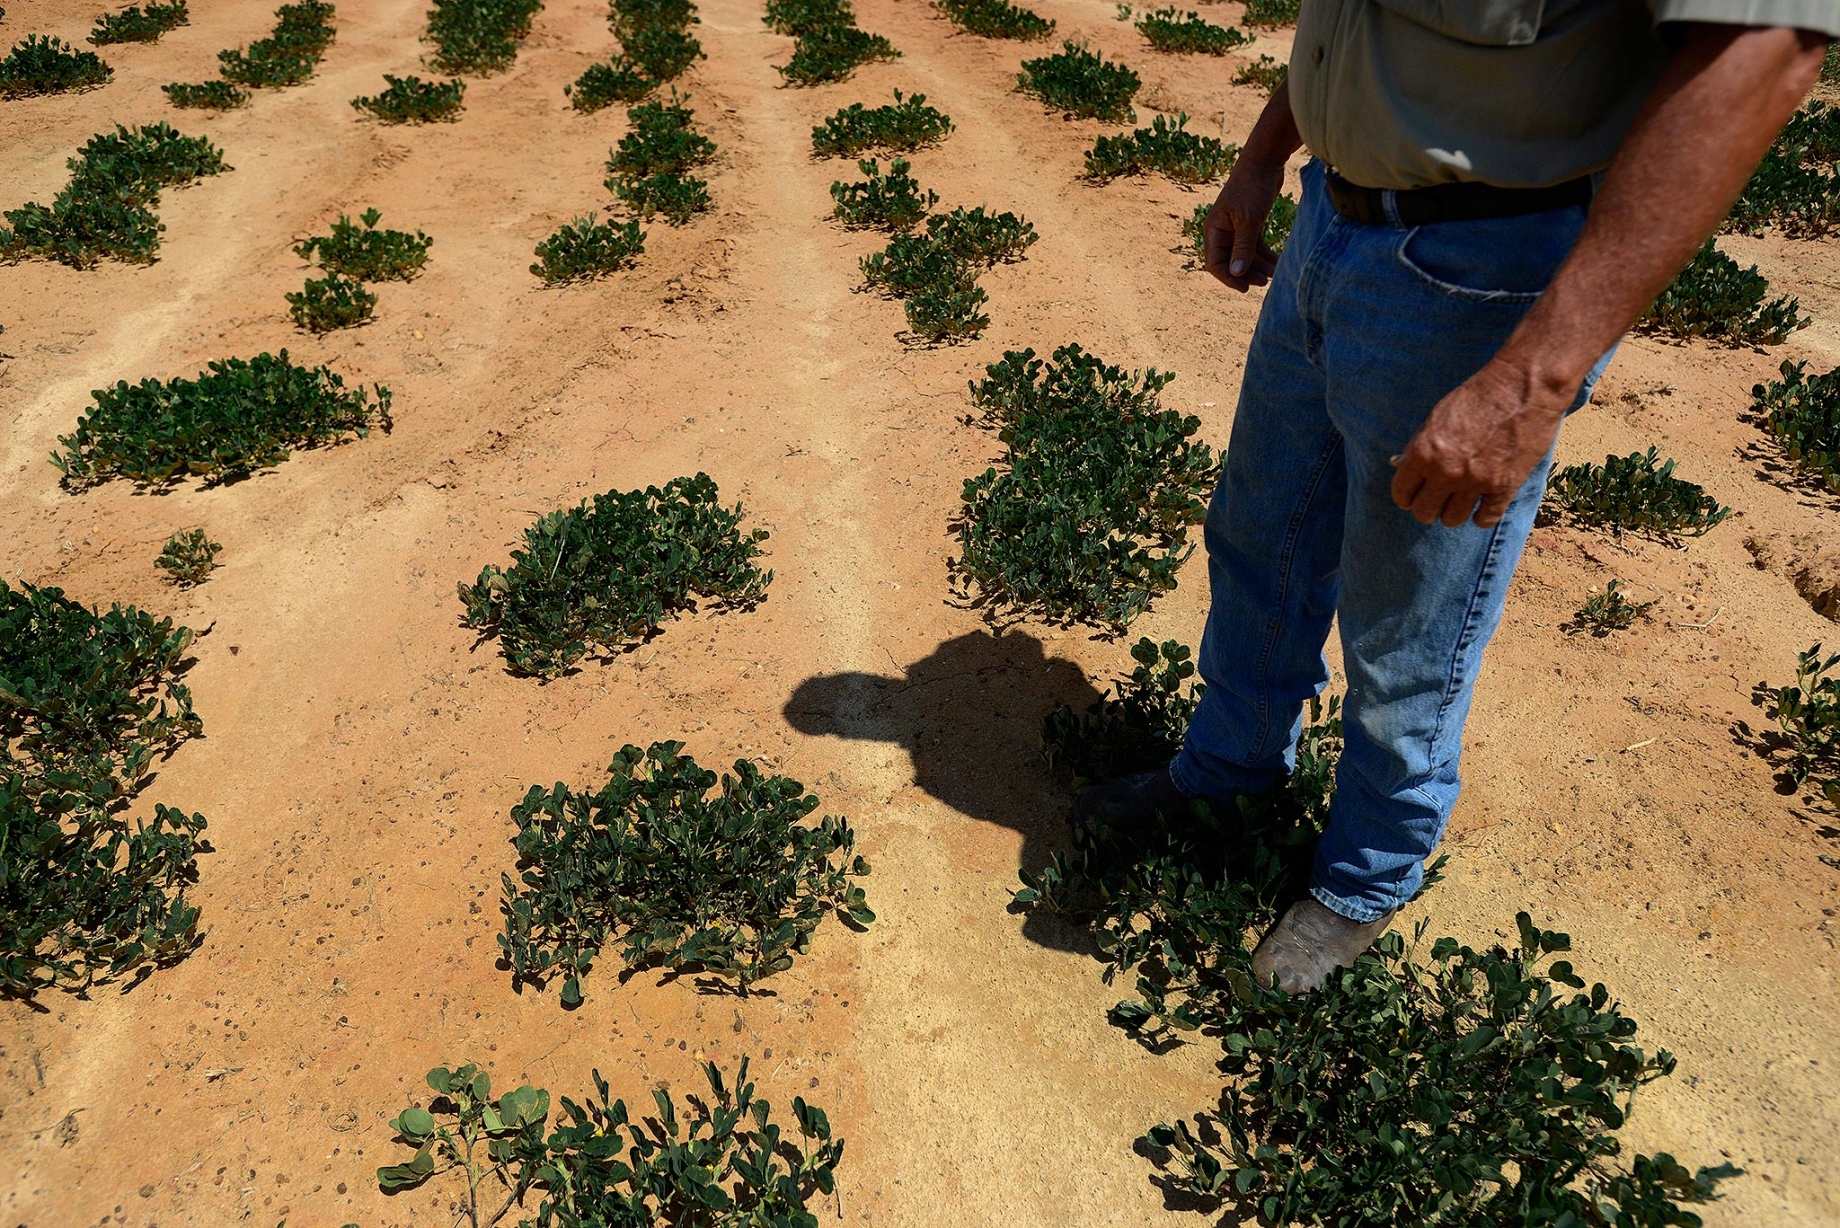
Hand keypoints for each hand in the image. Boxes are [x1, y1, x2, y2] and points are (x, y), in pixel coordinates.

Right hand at [1203, 151, 1285, 291]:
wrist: (1265, 160)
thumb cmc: (1253, 187)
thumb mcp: (1249, 219)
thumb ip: (1243, 247)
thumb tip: (1236, 274)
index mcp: (1214, 230)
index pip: (1215, 263)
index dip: (1228, 278)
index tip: (1245, 288)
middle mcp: (1222, 231)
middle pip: (1231, 261)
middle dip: (1246, 274)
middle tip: (1264, 282)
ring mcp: (1236, 228)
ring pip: (1245, 255)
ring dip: (1258, 266)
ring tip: (1275, 275)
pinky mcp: (1250, 223)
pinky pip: (1255, 246)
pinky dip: (1265, 255)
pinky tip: (1278, 263)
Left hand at [1389, 357, 1576, 527]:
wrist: (1522, 387)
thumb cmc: (1477, 396)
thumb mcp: (1436, 417)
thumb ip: (1418, 446)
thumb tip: (1397, 464)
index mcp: (1423, 453)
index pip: (1402, 493)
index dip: (1406, 497)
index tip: (1413, 496)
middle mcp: (1445, 472)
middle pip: (1424, 512)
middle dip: (1427, 509)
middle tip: (1435, 503)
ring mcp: (1475, 482)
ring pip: (1453, 519)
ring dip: (1453, 514)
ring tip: (1458, 504)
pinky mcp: (1504, 487)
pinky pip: (1485, 520)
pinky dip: (1482, 516)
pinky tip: (1483, 507)